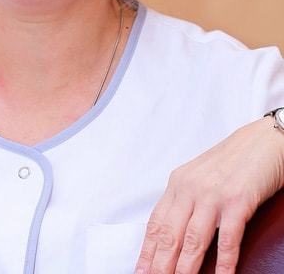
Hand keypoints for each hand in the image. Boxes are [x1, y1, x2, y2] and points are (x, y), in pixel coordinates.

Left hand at [134, 116, 283, 273]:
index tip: (140, 269)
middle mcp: (191, 188)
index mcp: (178, 183)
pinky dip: (223, 261)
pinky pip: (228, 237)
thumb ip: (186, 202)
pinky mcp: (238, 201)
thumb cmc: (232, 162)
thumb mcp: (200, 179)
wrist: (262, 141)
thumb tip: (174, 233)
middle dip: (159, 262)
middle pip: (170, 233)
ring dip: (184, 267)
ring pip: (193, 238)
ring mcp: (213, 195)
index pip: (157, 222)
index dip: (147, 249)